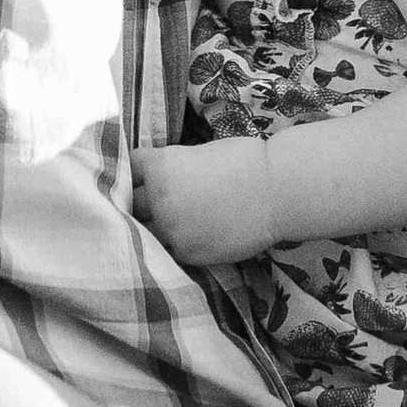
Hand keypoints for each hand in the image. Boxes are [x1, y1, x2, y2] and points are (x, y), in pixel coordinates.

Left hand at [131, 135, 276, 271]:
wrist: (277, 191)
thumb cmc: (245, 162)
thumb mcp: (198, 154)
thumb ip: (171, 168)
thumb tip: (159, 181)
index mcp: (160, 166)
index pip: (129, 167)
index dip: (137, 170)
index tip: (143, 174)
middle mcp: (158, 198)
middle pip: (130, 201)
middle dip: (141, 199)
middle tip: (154, 199)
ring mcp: (170, 229)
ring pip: (143, 230)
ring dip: (152, 226)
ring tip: (171, 220)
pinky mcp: (186, 252)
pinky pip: (167, 249)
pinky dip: (174, 243)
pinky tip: (190, 234)